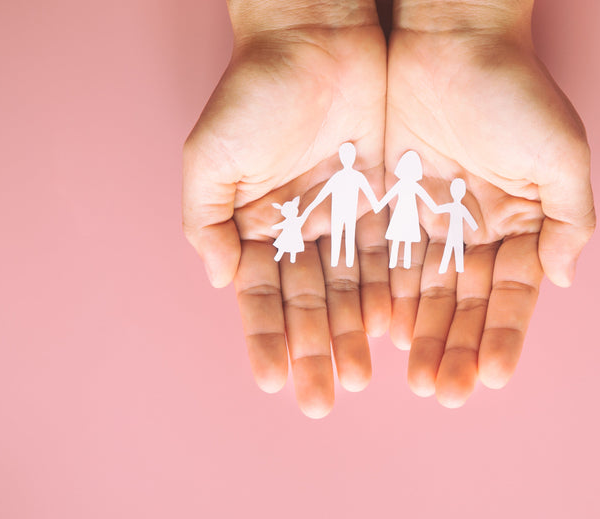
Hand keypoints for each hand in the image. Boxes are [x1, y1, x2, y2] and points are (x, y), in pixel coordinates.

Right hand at [183, 2, 389, 417]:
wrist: (317, 34)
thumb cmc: (255, 90)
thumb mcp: (212, 155)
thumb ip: (206, 221)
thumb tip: (219, 282)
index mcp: (257, 225)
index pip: (262, 296)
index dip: (266, 339)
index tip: (275, 382)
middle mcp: (302, 230)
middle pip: (310, 304)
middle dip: (314, 352)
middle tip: (323, 401)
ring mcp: (346, 218)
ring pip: (353, 289)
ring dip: (353, 334)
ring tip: (361, 378)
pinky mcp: (387, 200)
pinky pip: (391, 255)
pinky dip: (391, 292)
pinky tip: (393, 330)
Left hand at [385, 2, 595, 406]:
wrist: (453, 34)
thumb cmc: (515, 90)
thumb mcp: (560, 154)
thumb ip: (569, 220)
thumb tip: (563, 280)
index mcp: (519, 223)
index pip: (510, 294)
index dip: (501, 335)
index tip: (490, 378)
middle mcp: (475, 229)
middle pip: (464, 302)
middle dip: (456, 348)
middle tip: (443, 393)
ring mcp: (431, 218)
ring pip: (423, 289)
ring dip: (420, 335)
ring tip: (412, 380)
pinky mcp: (389, 201)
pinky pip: (384, 257)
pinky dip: (384, 295)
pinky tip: (380, 331)